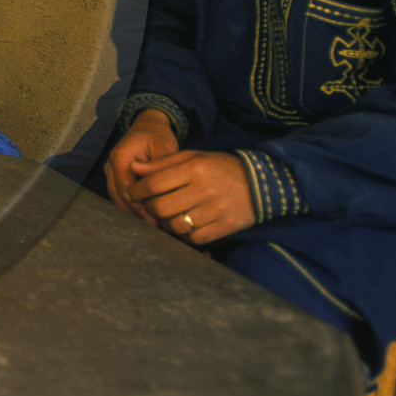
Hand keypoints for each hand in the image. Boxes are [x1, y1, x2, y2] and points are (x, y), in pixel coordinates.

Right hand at [104, 110, 178, 224]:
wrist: (147, 127)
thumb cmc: (157, 136)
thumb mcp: (164, 148)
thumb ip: (161, 168)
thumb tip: (163, 193)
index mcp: (120, 157)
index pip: (127, 188)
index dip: (139, 206)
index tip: (155, 220)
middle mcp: (110, 165)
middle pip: (118, 197)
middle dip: (135, 214)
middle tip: (153, 229)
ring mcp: (110, 172)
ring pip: (117, 199)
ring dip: (132, 213)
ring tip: (149, 227)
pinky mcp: (114, 178)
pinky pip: (119, 196)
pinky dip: (130, 208)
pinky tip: (145, 218)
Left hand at [126, 149, 255, 245]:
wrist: (261, 182)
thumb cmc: (219, 167)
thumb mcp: (192, 157)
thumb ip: (162, 163)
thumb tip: (133, 169)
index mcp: (195, 169)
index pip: (154, 184)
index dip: (138, 191)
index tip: (133, 193)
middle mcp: (205, 190)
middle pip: (161, 207)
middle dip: (148, 209)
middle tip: (147, 207)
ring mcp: (216, 210)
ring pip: (176, 226)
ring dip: (165, 224)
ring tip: (165, 217)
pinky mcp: (225, 227)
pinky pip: (195, 238)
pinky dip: (184, 235)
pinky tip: (183, 226)